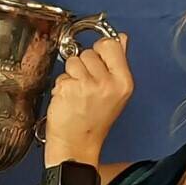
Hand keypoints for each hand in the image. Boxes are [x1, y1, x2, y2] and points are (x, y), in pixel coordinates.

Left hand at [45, 34, 131, 164]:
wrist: (77, 146)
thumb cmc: (94, 122)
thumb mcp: (116, 92)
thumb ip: (118, 62)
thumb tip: (122, 38)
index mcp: (123, 81)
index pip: (111, 44)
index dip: (100, 51)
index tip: (97, 63)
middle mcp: (108, 83)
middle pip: (89, 52)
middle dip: (84, 66)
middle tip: (86, 86)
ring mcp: (87, 85)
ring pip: (73, 60)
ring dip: (71, 75)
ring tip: (77, 93)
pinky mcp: (68, 88)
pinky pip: (62, 75)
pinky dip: (61, 85)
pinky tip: (68, 99)